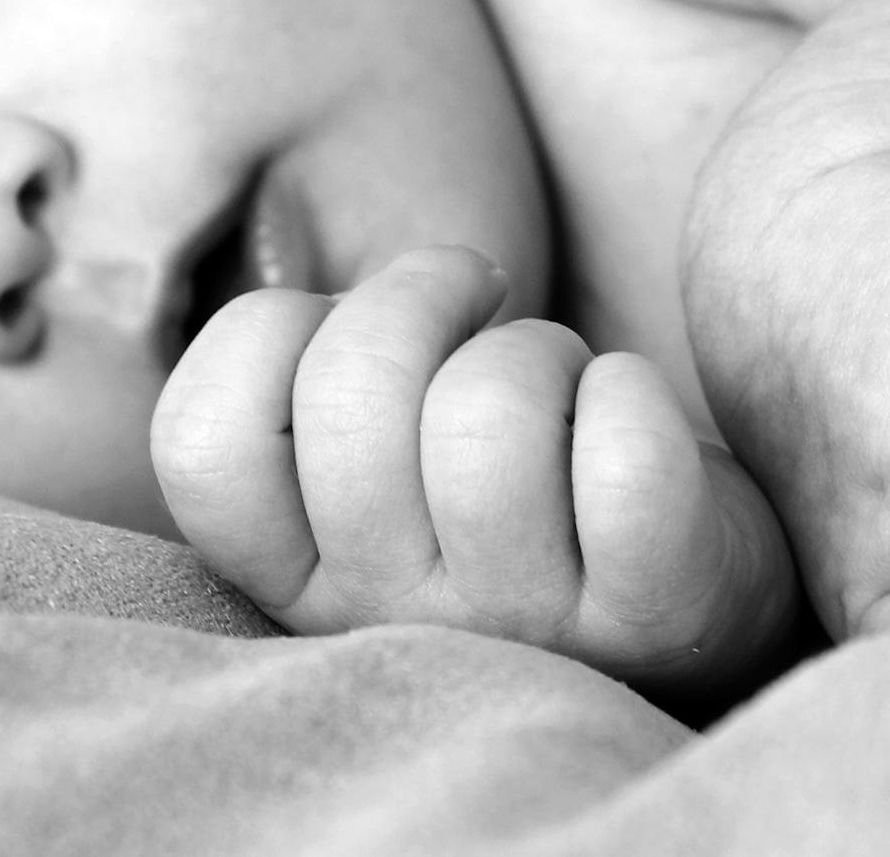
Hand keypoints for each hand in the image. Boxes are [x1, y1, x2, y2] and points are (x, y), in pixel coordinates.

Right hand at [152, 246, 796, 688]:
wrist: (688, 582)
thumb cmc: (519, 474)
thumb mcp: (389, 442)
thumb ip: (328, 377)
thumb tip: (312, 263)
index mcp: (303, 577)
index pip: (201, 444)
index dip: (271, 329)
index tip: (351, 318)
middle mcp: (396, 618)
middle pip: (351, 395)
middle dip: (422, 292)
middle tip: (479, 303)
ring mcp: (523, 625)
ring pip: (488, 414)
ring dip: (537, 348)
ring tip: (561, 380)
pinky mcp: (649, 610)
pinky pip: (626, 459)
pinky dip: (632, 392)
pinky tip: (626, 411)